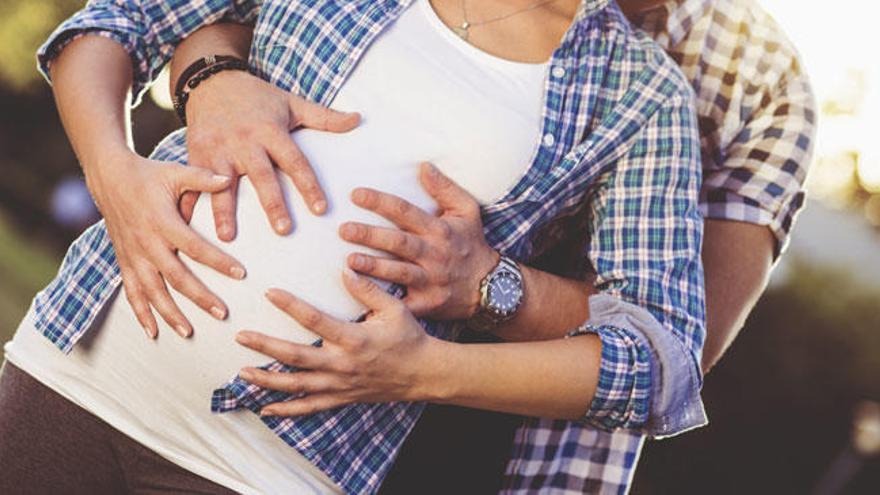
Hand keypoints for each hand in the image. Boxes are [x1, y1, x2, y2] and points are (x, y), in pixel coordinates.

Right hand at [88, 149, 245, 337]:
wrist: (108, 177)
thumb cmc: (149, 174)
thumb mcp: (175, 172)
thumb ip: (202, 178)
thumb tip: (229, 178)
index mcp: (163, 222)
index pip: (195, 247)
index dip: (218, 261)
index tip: (241, 274)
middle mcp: (147, 243)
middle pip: (176, 276)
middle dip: (200, 297)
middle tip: (222, 314)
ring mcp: (133, 255)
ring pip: (152, 291)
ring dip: (170, 314)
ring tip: (189, 332)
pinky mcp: (124, 261)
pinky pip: (131, 292)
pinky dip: (140, 313)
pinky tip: (153, 333)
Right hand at [180, 70, 360, 240]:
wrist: (211, 81)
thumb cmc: (258, 98)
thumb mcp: (292, 103)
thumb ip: (324, 117)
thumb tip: (359, 119)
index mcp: (271, 131)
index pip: (295, 161)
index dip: (309, 185)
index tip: (321, 209)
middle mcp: (245, 141)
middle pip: (261, 175)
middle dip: (272, 203)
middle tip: (284, 230)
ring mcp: (218, 149)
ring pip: (222, 184)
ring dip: (224, 211)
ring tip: (228, 237)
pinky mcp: (195, 154)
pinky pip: (190, 182)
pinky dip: (186, 203)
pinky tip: (185, 226)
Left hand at [236, 270, 438, 415]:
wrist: (424, 373)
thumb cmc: (409, 337)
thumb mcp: (394, 308)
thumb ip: (368, 289)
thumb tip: (345, 269)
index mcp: (354, 338)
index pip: (314, 320)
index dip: (290, 305)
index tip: (269, 292)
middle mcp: (342, 364)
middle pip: (295, 356)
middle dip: (265, 346)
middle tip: (241, 336)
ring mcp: (340, 384)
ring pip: (296, 385)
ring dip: (267, 380)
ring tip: (242, 372)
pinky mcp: (342, 398)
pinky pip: (309, 407)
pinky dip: (286, 410)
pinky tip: (265, 408)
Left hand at [338, 162, 498, 319]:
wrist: (490, 286)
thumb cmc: (471, 243)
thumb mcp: (468, 211)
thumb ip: (445, 188)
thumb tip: (423, 165)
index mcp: (439, 229)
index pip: (406, 212)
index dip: (381, 202)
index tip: (355, 194)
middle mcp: (434, 254)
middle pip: (398, 243)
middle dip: (370, 235)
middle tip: (344, 229)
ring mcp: (431, 280)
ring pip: (398, 273)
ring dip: (374, 267)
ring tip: (349, 261)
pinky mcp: (428, 304)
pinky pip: (403, 303)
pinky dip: (384, 303)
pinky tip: (363, 297)